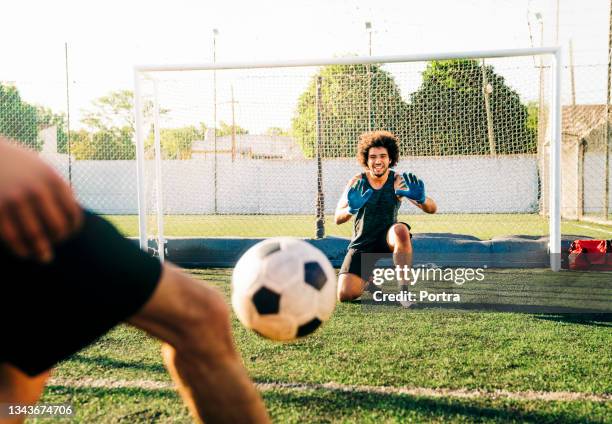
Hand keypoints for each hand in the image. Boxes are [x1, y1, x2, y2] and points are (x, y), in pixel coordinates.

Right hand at [0, 139, 82, 261]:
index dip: (73, 228)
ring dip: (41, 251)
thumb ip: (58, 190)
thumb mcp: (42, 169)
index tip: (69, 233)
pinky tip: (25, 253)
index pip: (72, 213)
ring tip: (43, 256)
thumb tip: (73, 217)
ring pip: (35, 236)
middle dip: (59, 240)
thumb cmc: (17, 164)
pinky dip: (21, 250)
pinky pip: (12, 237)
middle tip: (56, 244)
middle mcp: (36, 190)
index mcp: (52, 180)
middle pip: (57, 227)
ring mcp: (15, 200)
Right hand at [347, 179, 372, 213]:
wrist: (354, 208)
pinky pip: (349, 193)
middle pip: (357, 187)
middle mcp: (355, 192)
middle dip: (358, 184)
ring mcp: (352, 195)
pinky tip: (352, 188)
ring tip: (356, 183)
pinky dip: (350, 191)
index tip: (363, 180)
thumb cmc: (359, 203)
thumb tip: (371, 190)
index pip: (360, 187)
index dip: (361, 183)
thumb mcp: (364, 198)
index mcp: (359, 192)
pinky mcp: (349, 197)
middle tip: (360, 180)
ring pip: (353, 189)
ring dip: (355, 186)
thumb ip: (367, 194)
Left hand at [395, 172, 425, 203]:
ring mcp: (418, 186)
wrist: (419, 198)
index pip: (407, 180)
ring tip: (413, 175)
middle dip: (410, 176)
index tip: (404, 173)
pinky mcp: (421, 188)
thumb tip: (395, 191)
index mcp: (410, 185)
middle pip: (412, 179)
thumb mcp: (406, 194)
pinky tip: (419, 179)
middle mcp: (414, 184)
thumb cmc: (412, 195)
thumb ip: (401, 192)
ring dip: (415, 178)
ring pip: (416, 180)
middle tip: (409, 172)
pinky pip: (421, 184)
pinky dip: (420, 182)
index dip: (405, 177)